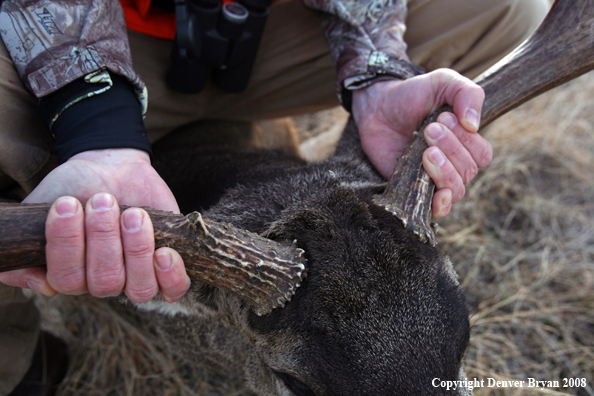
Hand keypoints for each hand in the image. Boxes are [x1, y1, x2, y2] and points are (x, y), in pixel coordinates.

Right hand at [0, 149, 190, 302]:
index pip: (66, 279)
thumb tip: (40, 284)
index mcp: (71, 273)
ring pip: (138, 287)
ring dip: (136, 250)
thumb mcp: (40, 209)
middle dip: (103, 238)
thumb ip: (27, 247)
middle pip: (104, 282)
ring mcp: (137, 274)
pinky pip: (173, 289)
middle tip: (103, 201)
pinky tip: (165, 252)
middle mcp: (103, 280)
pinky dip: (172, 275)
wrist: (110, 165)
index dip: (67, 244)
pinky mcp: (167, 265)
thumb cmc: (74, 188)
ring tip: (133, 214)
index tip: (68, 203)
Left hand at [352, 69, 492, 217]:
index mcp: (466, 143)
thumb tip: (474, 125)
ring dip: (444, 171)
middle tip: (428, 128)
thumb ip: (468, 94)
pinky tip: (438, 193)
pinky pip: (436, 209)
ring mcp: (433, 179)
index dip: (467, 140)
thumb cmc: (413, 94)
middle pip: (468, 171)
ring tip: (426, 150)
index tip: (443, 118)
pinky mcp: (412, 189)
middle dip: (451, 149)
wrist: (377, 105)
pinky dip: (441, 205)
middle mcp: (453, 164)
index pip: (482, 155)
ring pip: (456, 190)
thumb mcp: (444, 82)